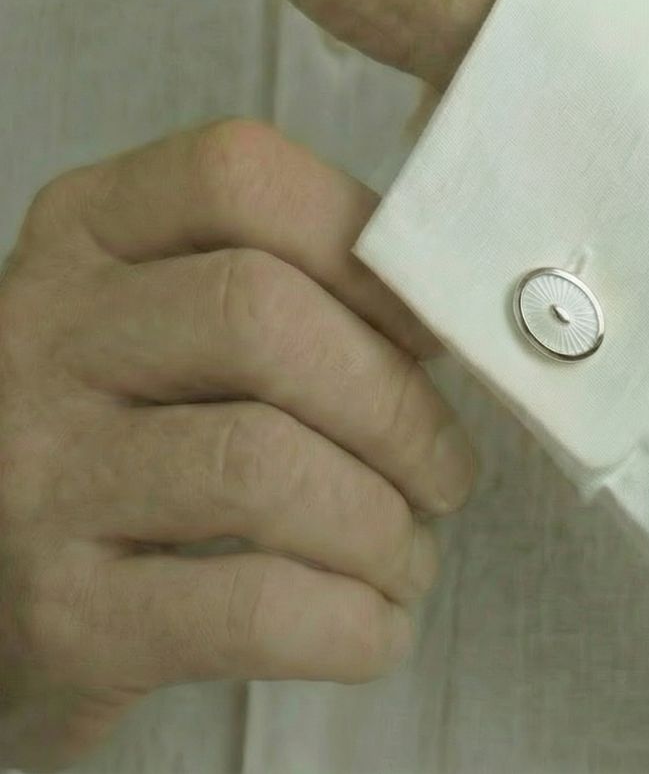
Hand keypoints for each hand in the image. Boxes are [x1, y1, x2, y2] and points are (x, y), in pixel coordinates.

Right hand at [0, 120, 476, 771]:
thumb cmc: (135, 428)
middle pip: (260, 317)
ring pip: (260, 465)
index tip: (432, 330)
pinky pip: (245, 606)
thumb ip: (285, 280)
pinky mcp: (58, 613)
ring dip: (382, 525)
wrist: (7, 583)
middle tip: (445, 471)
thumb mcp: (171, 317)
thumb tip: (449, 313)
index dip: (366, 248)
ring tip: (409, 554)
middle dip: (396, 405)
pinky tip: (375, 626)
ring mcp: (36, 471)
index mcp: (89, 232)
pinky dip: (349, 622)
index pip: (238, 177)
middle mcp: (44, 333)